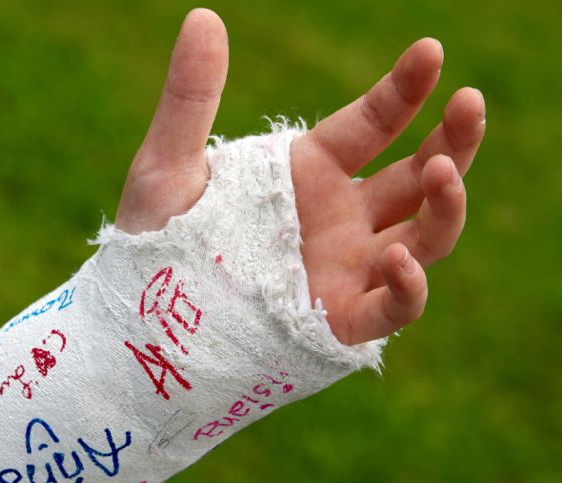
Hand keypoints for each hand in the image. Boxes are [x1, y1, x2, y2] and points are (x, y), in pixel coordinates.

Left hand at [115, 9, 484, 344]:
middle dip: (453, 140)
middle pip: (418, 176)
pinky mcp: (340, 320)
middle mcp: (338, 217)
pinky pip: (393, 307)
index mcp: (307, 172)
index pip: (373, 124)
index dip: (405, 90)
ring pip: (424, 236)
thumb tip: (201, 16)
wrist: (145, 321)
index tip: (430, 51)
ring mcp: (346, 268)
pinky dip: (409, 287)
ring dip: (446, 205)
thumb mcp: (168, 164)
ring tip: (444, 170)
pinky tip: (400, 260)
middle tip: (470, 104)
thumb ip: (190, 98)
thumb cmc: (155, 242)